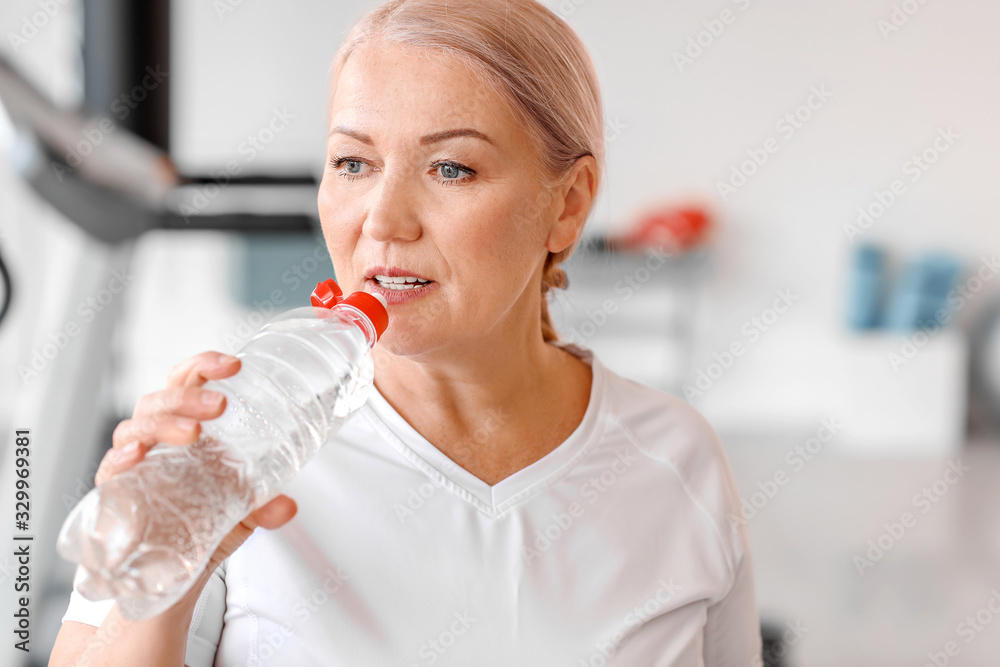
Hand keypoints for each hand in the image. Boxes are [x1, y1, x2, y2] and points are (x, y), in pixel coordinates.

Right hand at [96, 351, 297, 574]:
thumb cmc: (202, 525)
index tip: (234, 364)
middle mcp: (158, 438)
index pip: (189, 381)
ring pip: (137, 426)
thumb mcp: (240, 515)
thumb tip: (286, 506)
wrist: (170, 572)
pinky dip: (119, 458)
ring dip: (163, 423)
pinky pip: (109, 468)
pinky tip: (135, 456)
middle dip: (188, 395)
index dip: (205, 365)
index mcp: (187, 427)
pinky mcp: (114, 492)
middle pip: (163, 399)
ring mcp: (135, 463)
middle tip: (219, 404)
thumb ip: (263, 507)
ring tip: (192, 432)